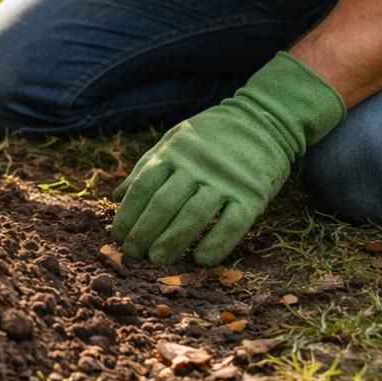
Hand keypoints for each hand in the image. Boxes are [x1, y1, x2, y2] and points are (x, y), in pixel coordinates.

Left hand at [111, 52, 344, 264]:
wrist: (264, 120)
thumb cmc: (211, 135)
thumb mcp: (174, 140)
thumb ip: (147, 166)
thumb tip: (116, 196)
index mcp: (174, 152)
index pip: (144, 186)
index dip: (128, 214)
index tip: (117, 237)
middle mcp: (197, 166)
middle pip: (164, 203)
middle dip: (145, 232)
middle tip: (134, 254)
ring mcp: (225, 181)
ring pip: (194, 215)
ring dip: (174, 240)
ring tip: (158, 259)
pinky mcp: (252, 194)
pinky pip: (233, 224)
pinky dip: (216, 244)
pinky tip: (201, 260)